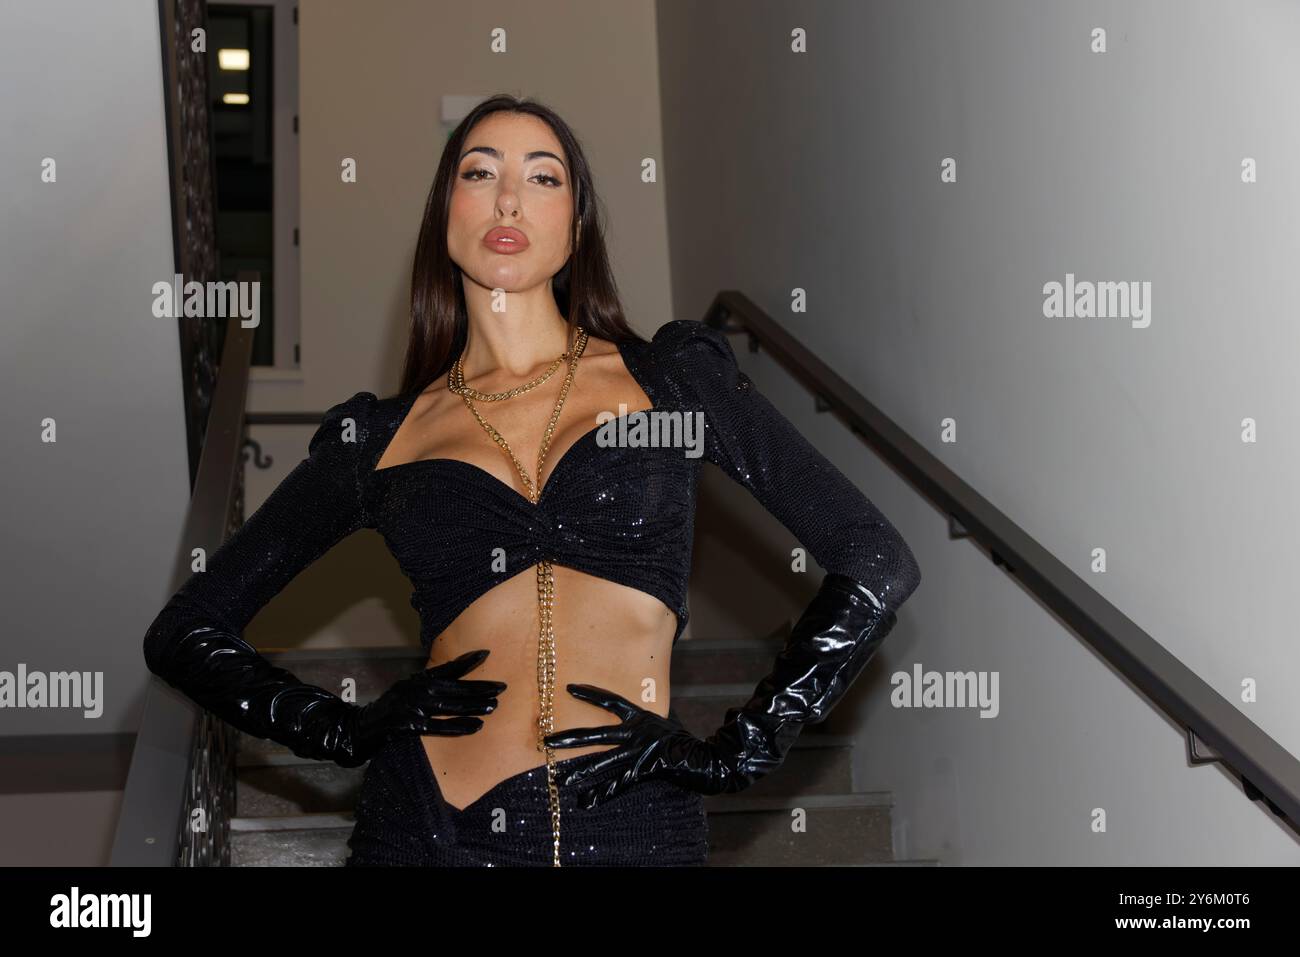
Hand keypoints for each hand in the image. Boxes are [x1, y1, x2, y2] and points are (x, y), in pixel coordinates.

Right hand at [345, 648, 505, 763]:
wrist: (362, 728)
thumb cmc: (389, 709)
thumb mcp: (407, 689)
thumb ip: (427, 683)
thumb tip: (451, 675)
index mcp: (417, 679)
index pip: (446, 668)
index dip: (466, 662)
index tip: (486, 654)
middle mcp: (416, 690)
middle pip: (454, 688)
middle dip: (480, 687)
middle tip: (502, 687)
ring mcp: (413, 707)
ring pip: (451, 706)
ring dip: (475, 706)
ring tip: (495, 705)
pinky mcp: (410, 726)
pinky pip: (440, 726)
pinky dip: (459, 726)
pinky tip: (477, 726)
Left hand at [542, 683, 730, 808]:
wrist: (705, 758)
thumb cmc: (681, 743)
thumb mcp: (659, 726)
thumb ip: (640, 725)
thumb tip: (624, 726)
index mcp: (640, 717)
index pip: (611, 701)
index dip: (591, 694)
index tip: (569, 688)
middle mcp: (636, 733)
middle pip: (596, 734)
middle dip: (570, 738)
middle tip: (546, 739)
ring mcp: (639, 752)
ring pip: (603, 763)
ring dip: (579, 772)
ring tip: (558, 779)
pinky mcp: (644, 771)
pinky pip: (619, 784)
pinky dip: (602, 794)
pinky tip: (586, 801)